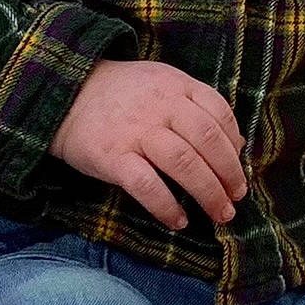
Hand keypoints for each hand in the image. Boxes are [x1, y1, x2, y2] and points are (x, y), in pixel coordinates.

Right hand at [51, 60, 246, 231]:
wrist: (66, 94)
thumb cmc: (122, 95)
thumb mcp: (162, 83)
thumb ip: (196, 106)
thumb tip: (235, 144)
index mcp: (176, 85)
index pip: (219, 114)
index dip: (235, 146)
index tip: (238, 170)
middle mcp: (160, 106)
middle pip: (207, 141)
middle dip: (229, 174)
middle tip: (236, 199)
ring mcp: (136, 131)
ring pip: (184, 163)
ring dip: (208, 193)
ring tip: (219, 213)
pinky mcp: (112, 157)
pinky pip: (147, 186)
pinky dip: (167, 207)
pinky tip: (178, 220)